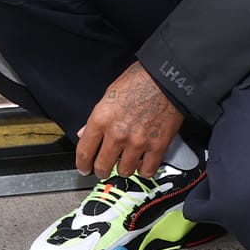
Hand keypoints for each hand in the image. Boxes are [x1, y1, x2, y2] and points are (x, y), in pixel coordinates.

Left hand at [75, 63, 184, 178]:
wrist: (167, 79)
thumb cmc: (139, 81)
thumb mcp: (109, 94)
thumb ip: (97, 118)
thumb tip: (85, 133)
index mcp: (102, 118)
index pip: (84, 152)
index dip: (82, 165)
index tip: (84, 168)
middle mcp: (117, 133)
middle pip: (102, 166)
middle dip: (101, 170)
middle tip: (103, 169)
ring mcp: (137, 142)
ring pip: (124, 171)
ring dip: (124, 169)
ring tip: (126, 162)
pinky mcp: (157, 146)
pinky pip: (147, 171)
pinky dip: (144, 170)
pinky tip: (142, 163)